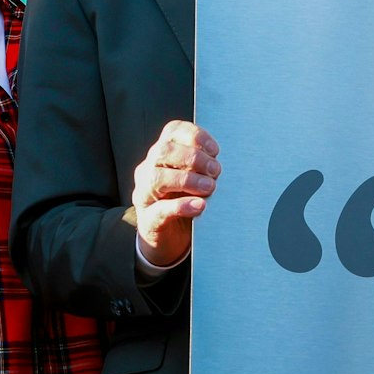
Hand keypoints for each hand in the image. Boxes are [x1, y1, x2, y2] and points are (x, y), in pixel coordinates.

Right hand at [132, 120, 220, 268]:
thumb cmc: (185, 204)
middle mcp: (148, 170)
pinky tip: (199, 206)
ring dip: (187, 180)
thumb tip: (229, 162)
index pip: (173, 131)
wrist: (168, 241)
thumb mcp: (196, 181)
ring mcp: (145, 195)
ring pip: (157, 177)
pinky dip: (181, 206)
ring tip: (209, 188)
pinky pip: (159, 210)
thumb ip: (207, 169)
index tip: (215, 150)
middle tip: (216, 171)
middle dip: (193, 158)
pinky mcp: (148, 220)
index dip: (195, 136)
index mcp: (162, 156)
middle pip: (164, 151)